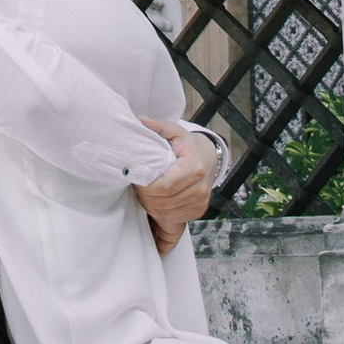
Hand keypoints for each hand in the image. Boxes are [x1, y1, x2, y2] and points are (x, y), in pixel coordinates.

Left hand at [135, 126, 219, 254]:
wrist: (207, 157)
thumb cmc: (187, 145)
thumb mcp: (174, 131)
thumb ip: (158, 126)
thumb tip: (141, 122)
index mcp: (194, 168)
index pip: (163, 187)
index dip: (146, 187)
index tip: (136, 180)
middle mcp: (199, 189)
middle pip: (163, 203)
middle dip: (145, 197)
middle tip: (137, 188)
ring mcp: (199, 203)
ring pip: (167, 214)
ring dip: (151, 208)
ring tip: (145, 195)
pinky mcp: (197, 211)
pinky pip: (175, 222)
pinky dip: (161, 218)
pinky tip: (153, 216)